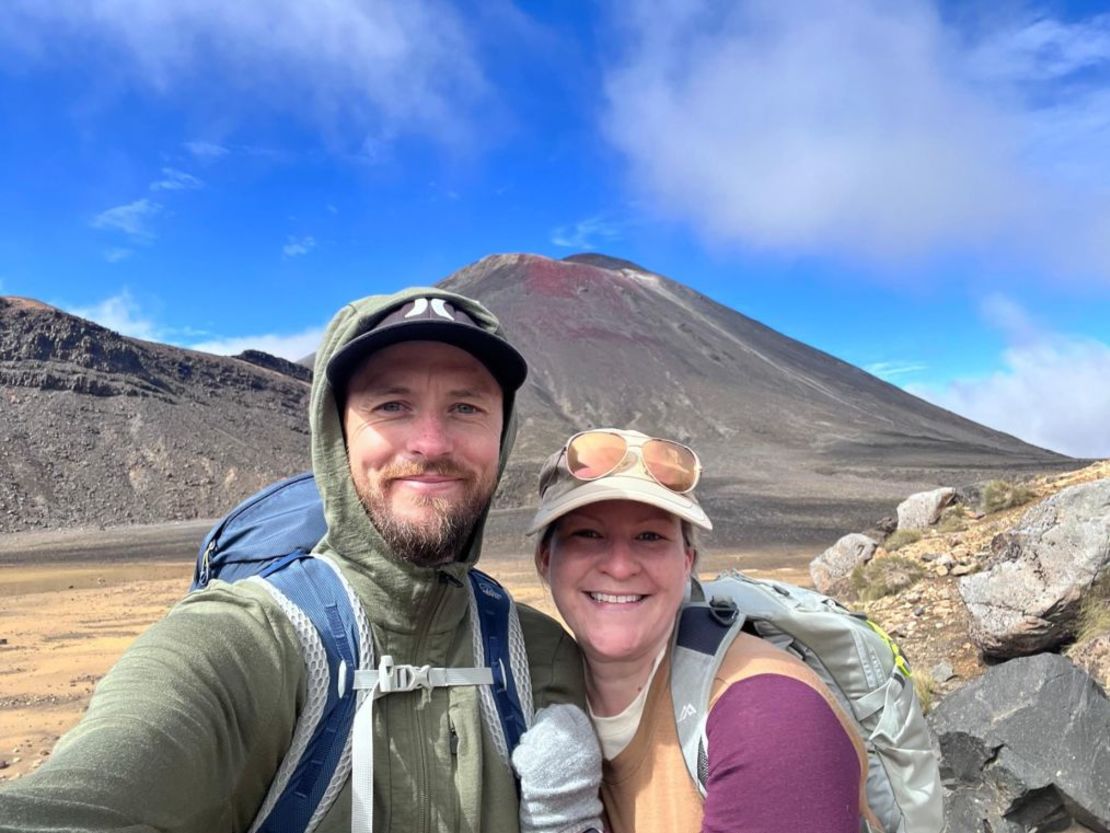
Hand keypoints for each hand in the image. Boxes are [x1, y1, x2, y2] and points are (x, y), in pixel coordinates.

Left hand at [511, 704, 603, 832]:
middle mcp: (566, 739)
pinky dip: (521, 758)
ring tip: (537, 757)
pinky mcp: (529, 761)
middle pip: (548, 718)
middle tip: (543, 739)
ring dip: (531, 742)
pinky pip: (520, 751)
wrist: (568, 813)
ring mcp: (546, 749)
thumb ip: (579, 735)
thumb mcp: (589, 757)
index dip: (561, 715)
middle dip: (543, 726)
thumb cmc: (579, 786)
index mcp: (584, 738)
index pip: (570, 711)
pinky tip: (528, 767)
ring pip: (531, 733)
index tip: (556, 720)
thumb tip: (563, 715)